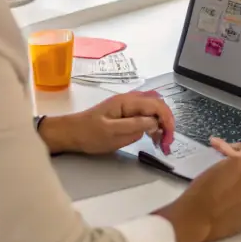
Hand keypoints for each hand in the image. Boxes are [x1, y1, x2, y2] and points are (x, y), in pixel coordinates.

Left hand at [41, 92, 173, 155]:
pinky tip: (153, 136)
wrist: (72, 133)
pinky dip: (153, 124)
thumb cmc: (89, 133)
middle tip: (167, 142)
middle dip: (167, 122)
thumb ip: (134, 126)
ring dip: (161, 123)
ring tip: (161, 141)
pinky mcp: (126, 113)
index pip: (156, 106)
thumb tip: (155, 123)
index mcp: (127, 101)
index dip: (167, 121)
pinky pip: (146, 114)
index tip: (168, 138)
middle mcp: (130, 99)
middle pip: (158, 105)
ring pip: (153, 109)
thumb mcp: (112, 132)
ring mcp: (128, 105)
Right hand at [155, 139, 240, 241]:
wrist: (196, 220)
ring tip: (225, 192)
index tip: (224, 152)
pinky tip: (227, 206)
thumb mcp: (213, 168)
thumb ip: (229, 162)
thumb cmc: (199, 191)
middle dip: (240, 169)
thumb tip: (233, 162)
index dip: (235, 149)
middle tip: (225, 172)